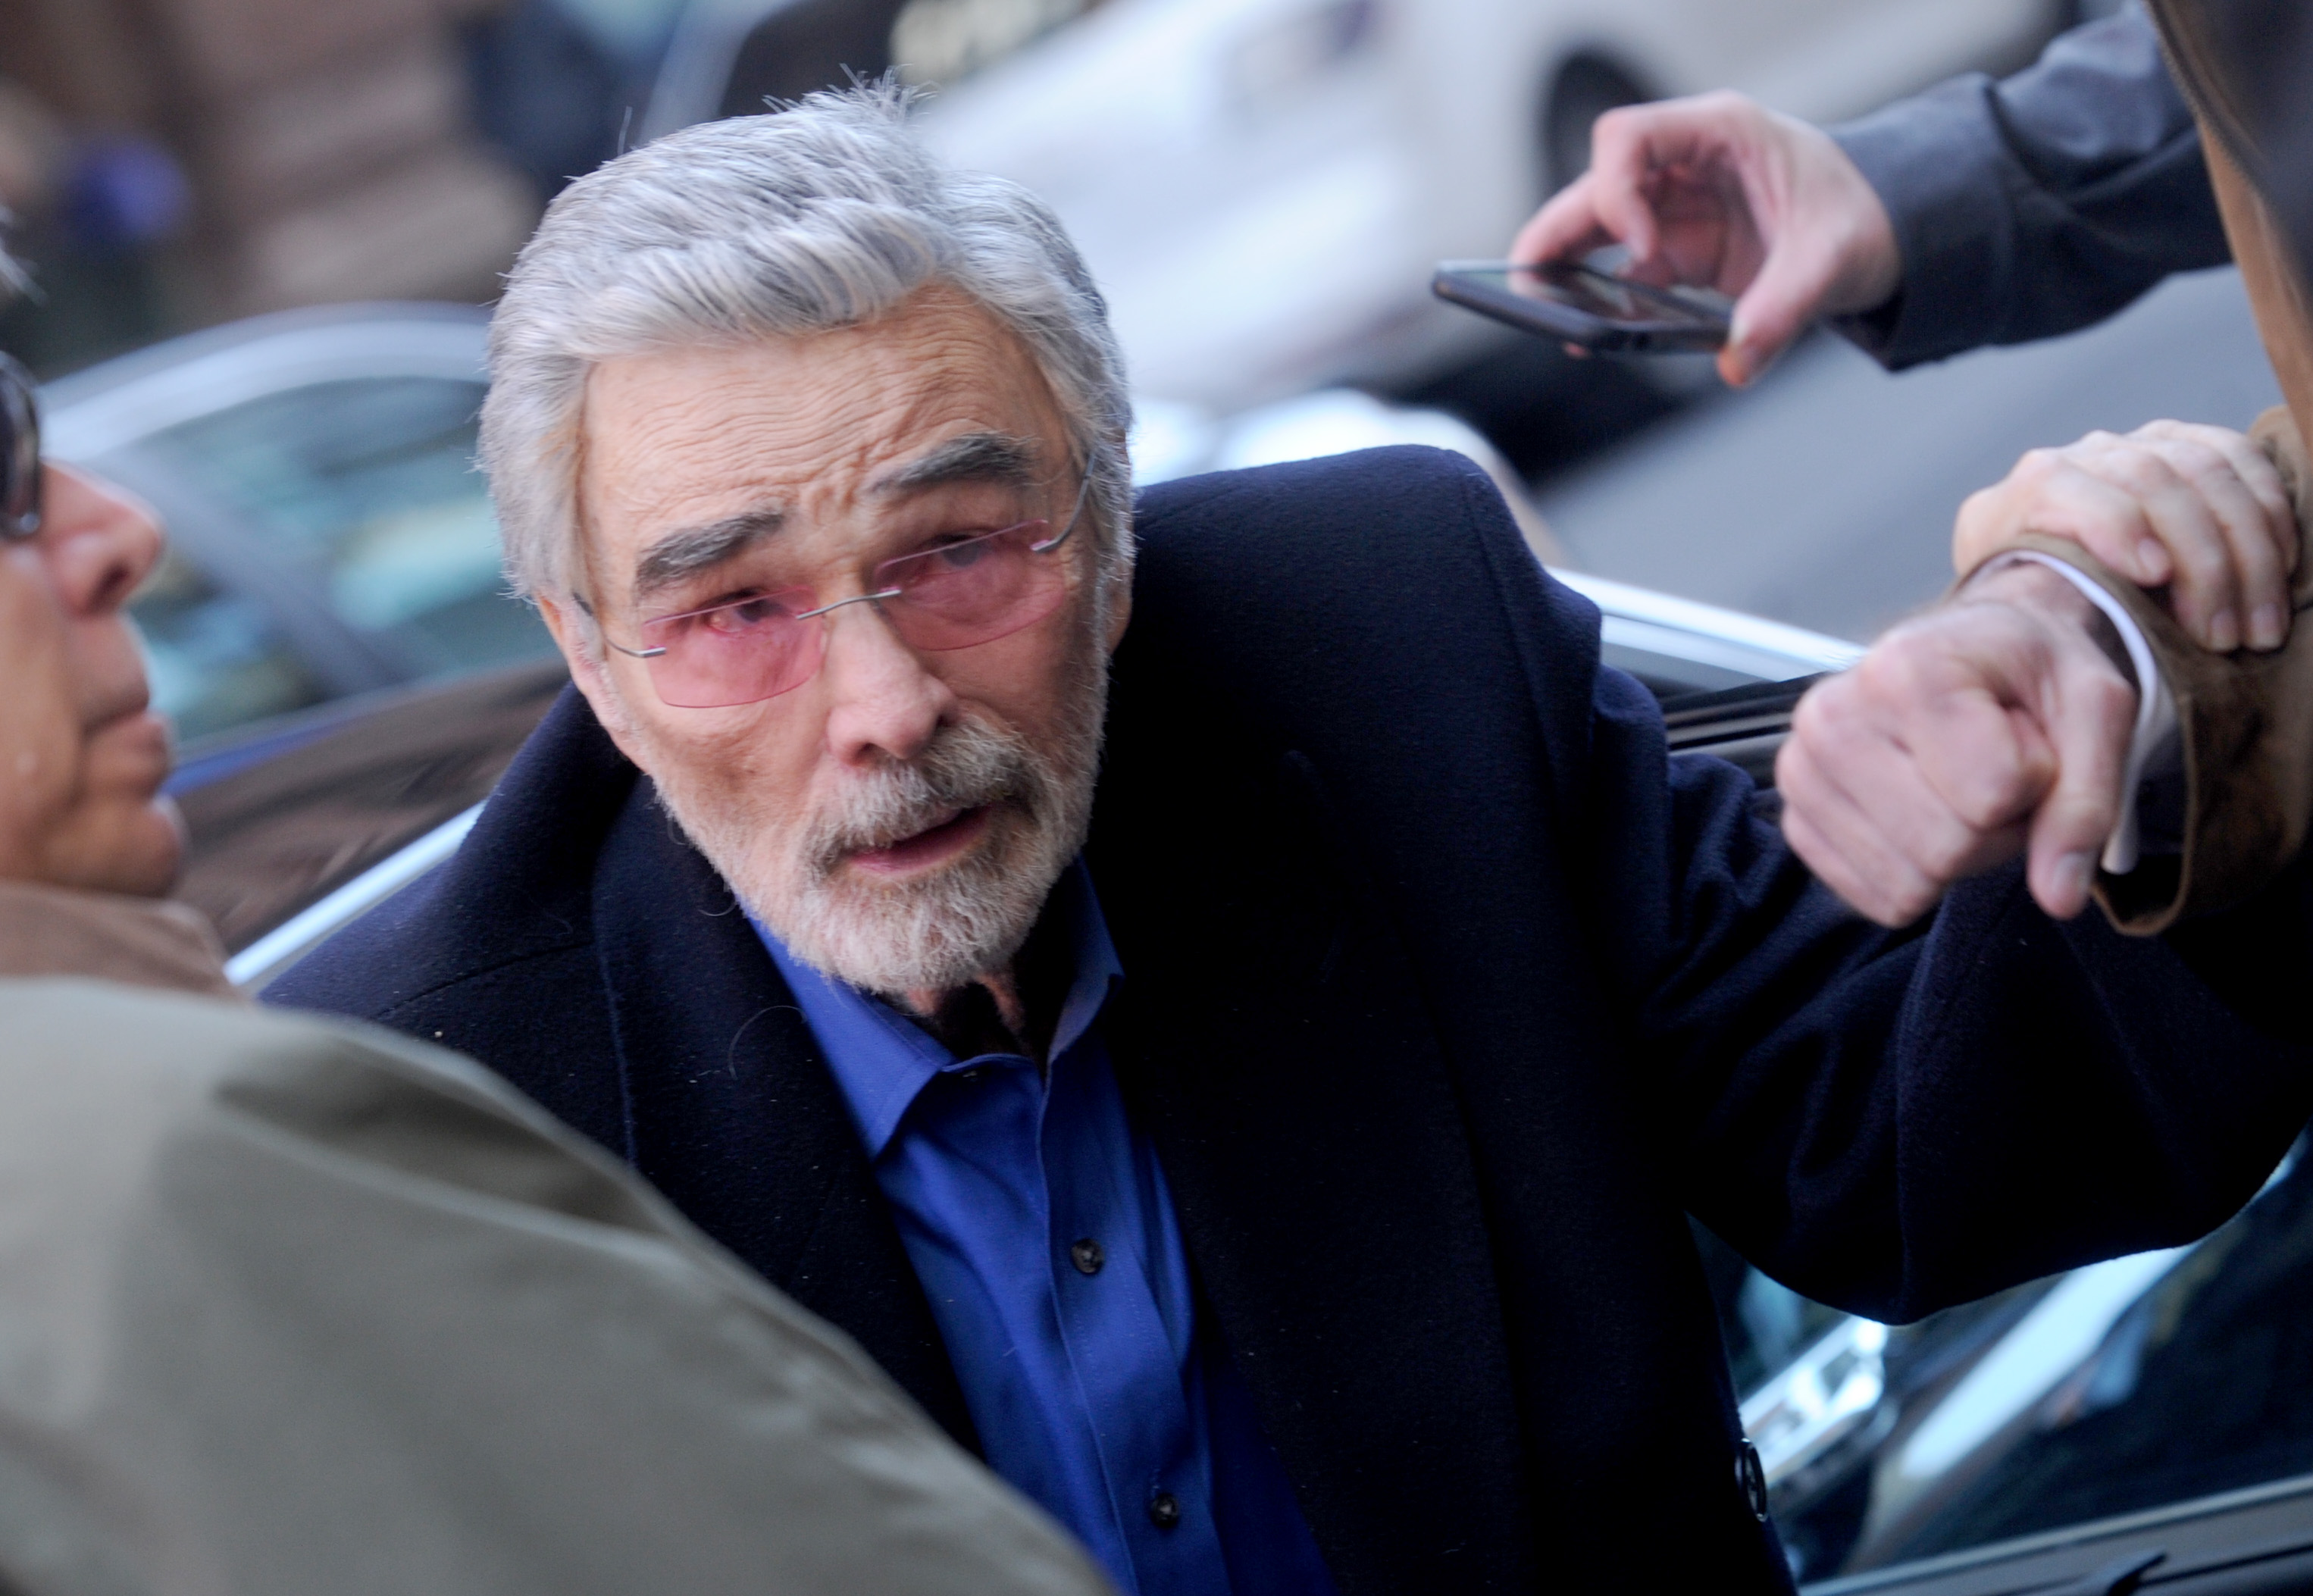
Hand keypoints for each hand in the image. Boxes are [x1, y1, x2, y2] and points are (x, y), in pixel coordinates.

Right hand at [1510, 91, 1899, 387]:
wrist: (1884, 229)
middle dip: (1559, 233)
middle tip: (1529, 283)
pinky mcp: (1677, 251)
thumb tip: (1737, 360)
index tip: (1642, 247)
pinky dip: (1599, 301)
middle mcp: (1685, 165)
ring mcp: (1675, 209)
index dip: (1618, 191)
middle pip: (1595, 185)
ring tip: (1541, 311)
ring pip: (1595, 228)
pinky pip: (1619, 271)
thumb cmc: (1861, 214)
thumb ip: (1784, 308)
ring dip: (1565, 268)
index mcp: (1721, 133)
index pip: (1630, 137)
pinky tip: (1588, 333)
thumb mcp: (1833, 258)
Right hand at [1777, 563, 2137, 926]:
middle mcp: (1831, 718)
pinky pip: (1879, 899)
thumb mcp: (2094, 710)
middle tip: (1998, 771)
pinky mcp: (1797, 822)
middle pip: (1946, 849)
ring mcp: (1801, 773)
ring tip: (1961, 788)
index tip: (2028, 736)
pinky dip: (1920, 875)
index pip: (1993, 795)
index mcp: (1902, 670)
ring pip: (1910, 885)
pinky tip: (1924, 813)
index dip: (2038, 781)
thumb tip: (2060, 896)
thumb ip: (2086, 800)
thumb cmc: (2028, 672)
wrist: (1971, 655)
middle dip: (1998, 828)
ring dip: (1960, 854)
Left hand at [1954, 420, 2298, 652]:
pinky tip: (2282, 566)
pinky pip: (2241, 457)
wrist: (2048, 575)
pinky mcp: (2188, 443)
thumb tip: (2093, 632)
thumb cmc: (2040, 607)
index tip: (2153, 576)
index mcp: (2024, 494)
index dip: (2113, 525)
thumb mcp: (2017, 615)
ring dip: (2248, 551)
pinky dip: (2270, 513)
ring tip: (2257, 626)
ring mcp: (2140, 444)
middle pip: (2150, 480)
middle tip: (2222, 637)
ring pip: (2204, 470)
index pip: (2060, 486)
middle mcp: (2081, 457)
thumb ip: (2040, 607)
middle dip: (2201, 563)